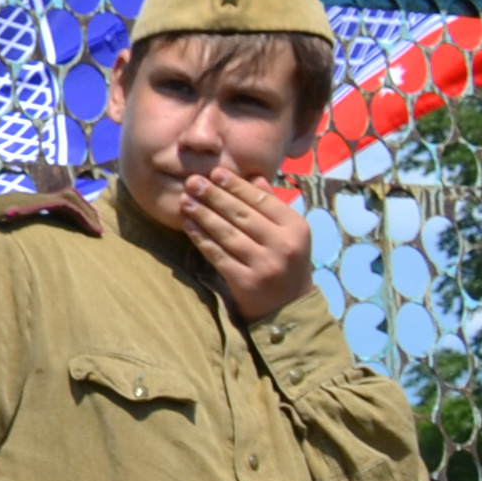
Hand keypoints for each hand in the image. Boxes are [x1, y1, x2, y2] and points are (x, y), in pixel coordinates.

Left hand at [179, 163, 313, 322]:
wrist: (288, 307)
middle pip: (242, 215)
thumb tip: (254, 177)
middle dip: (214, 196)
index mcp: (296, 227)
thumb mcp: (289, 233)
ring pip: (227, 234)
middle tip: (192, 181)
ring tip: (185, 200)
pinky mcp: (244, 281)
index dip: (236, 186)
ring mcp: (263, 264)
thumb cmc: (286, 263)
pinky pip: (218, 255)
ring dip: (203, 215)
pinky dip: (201, 239)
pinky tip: (188, 225)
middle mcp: (282, 244)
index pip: (262, 200)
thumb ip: (272, 206)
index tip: (215, 172)